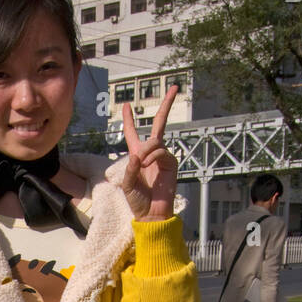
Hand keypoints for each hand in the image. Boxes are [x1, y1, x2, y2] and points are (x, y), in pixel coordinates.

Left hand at [120, 84, 178, 220]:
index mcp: (138, 156)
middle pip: (159, 123)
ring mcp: (163, 157)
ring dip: (146, 151)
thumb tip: (138, 154)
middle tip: (175, 88)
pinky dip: (153, 157)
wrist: (151, 214)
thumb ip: (130, 168)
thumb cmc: (138, 201)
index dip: (129, 120)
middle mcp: (152, 153)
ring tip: (142, 166)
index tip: (126, 105)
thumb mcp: (127, 184)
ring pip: (155, 141)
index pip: (133, 134)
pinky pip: (161, 151)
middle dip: (166, 105)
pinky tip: (148, 166)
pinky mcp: (171, 163)